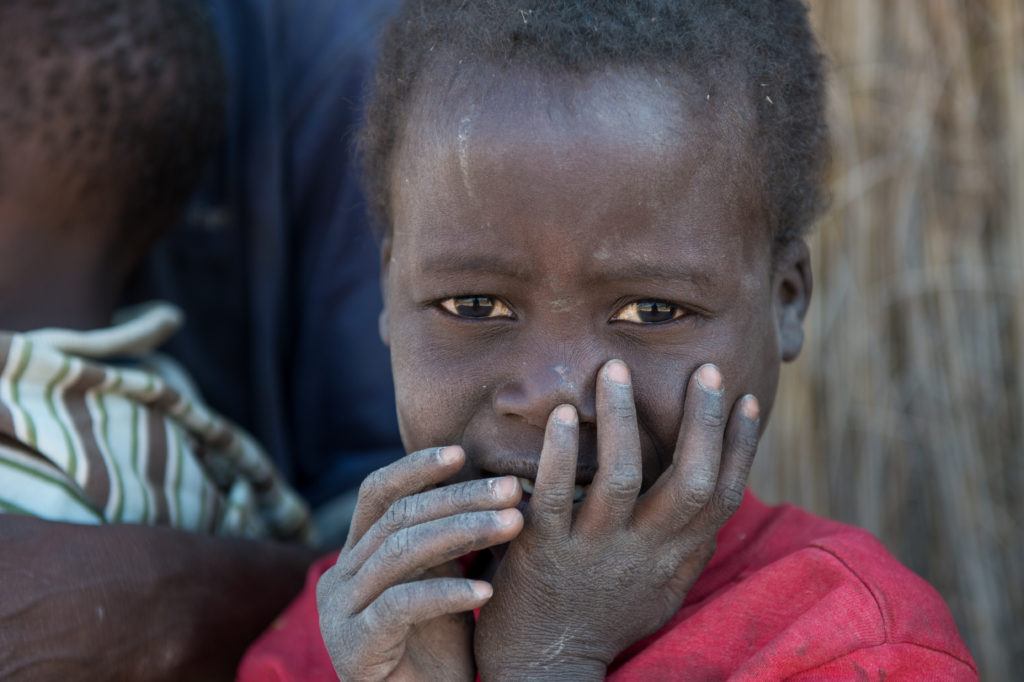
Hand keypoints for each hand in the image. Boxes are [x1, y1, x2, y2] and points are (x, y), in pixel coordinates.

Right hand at [317, 446, 523, 680]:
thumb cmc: (440, 651)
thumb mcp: (444, 582)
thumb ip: (451, 541)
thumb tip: (496, 485)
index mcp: (355, 556)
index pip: (378, 494)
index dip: (416, 467)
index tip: (462, 451)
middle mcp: (339, 578)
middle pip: (397, 516)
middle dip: (459, 497)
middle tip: (512, 488)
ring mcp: (340, 613)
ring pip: (401, 551)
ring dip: (463, 532)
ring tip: (513, 525)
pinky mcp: (354, 646)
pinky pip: (401, 605)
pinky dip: (447, 593)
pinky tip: (486, 590)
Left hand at [475, 360, 760, 679]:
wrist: (547, 668)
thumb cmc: (605, 618)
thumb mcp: (660, 587)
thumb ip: (685, 542)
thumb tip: (716, 493)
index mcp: (675, 559)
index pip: (720, 496)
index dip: (739, 447)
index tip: (744, 400)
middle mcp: (644, 553)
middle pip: (687, 481)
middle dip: (701, 422)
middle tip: (705, 370)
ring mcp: (595, 551)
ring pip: (622, 477)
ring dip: (623, 419)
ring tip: (615, 369)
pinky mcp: (545, 551)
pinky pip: (555, 495)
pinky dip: (561, 453)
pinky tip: (564, 415)